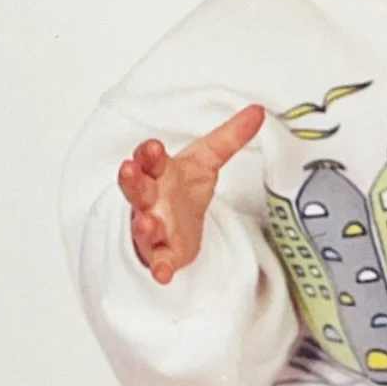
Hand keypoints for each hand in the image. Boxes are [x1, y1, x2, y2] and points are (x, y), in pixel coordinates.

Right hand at [117, 104, 264, 284]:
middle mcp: (150, 199)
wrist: (179, 226)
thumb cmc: (182, 189)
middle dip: (132, 179)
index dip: (148, 153)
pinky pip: (158, 262)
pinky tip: (163, 274)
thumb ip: (230, 138)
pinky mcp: (162, 254)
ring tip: (146, 223)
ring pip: (142, 225)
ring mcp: (153, 228)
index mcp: (159, 173)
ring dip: (143, 225)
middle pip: (136, 188)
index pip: (148, 159)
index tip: (153, 146)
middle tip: (129, 169)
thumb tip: (258, 111)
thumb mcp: (207, 161)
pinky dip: (159, 267)